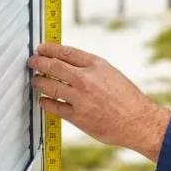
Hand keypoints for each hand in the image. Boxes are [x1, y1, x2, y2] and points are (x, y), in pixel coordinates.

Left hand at [28, 43, 170, 162]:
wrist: (138, 121)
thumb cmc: (127, 98)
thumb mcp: (111, 74)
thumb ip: (90, 68)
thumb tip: (68, 64)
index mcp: (97, 65)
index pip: (66, 52)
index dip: (50, 49)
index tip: (41, 49)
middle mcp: (87, 79)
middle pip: (53, 66)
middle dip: (38, 63)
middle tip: (32, 62)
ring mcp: (80, 98)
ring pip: (49, 86)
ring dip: (38, 82)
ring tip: (35, 81)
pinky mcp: (76, 116)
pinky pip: (53, 106)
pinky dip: (45, 102)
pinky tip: (43, 100)